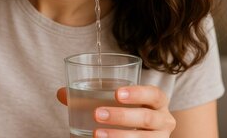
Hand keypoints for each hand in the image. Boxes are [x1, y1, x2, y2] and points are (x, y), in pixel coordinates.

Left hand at [57, 85, 175, 136]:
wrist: (144, 134)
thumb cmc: (129, 113)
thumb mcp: (117, 103)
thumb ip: (91, 97)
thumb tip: (62, 93)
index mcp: (157, 102)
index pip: (154, 94)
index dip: (137, 93)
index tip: (116, 93)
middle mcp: (164, 120)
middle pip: (146, 118)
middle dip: (121, 116)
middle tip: (97, 114)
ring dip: (119, 136)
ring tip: (97, 134)